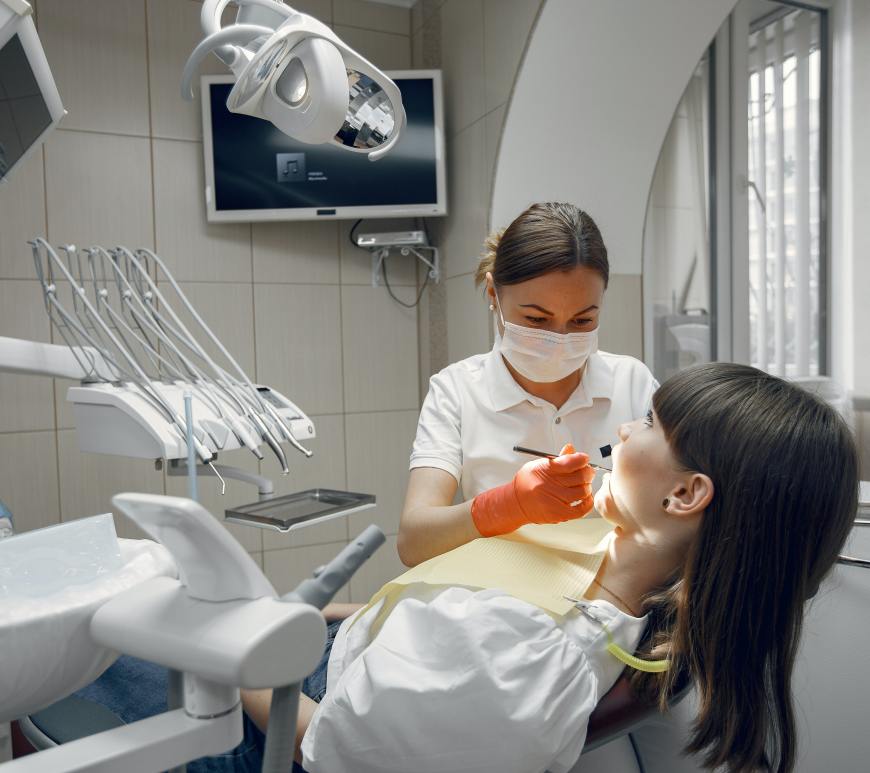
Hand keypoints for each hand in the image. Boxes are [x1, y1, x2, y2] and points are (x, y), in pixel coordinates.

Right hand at [471, 444, 595, 536]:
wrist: (515, 503)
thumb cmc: (527, 483)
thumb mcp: (538, 465)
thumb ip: (557, 459)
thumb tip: (571, 448)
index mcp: (545, 470)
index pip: (570, 462)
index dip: (581, 459)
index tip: (584, 458)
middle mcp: (550, 485)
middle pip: (580, 476)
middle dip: (588, 471)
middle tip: (587, 471)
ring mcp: (555, 501)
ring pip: (583, 491)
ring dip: (587, 486)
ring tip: (583, 484)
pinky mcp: (559, 514)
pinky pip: (581, 509)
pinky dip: (587, 502)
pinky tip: (585, 497)